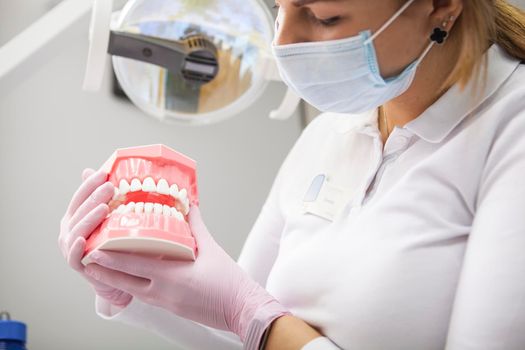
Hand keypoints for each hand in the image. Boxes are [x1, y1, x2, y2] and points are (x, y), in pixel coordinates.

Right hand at [59, 168, 132, 306]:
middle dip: (94, 197)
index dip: (90, 184)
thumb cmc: (116, 243)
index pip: (81, 195)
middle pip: (80, 210)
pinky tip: (82, 239)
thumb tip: (115, 174)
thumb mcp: (113, 219)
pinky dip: (76, 247)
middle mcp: (69, 229)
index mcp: (76, 216)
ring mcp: (70, 247)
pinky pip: (73, 255)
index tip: (104, 172)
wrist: (116, 276)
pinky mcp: (76, 264)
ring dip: (89, 218)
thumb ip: (110, 199)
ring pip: (77, 230)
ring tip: (104, 208)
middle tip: (110, 187)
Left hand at [83, 206, 289, 343]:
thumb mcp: (211, 249)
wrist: (241, 309)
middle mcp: (163, 292)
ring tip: (100, 268)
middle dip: (104, 271)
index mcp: (172, 276)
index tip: (94, 248)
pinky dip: (132, 285)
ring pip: (132, 290)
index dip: (111, 258)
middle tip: (87, 258)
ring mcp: (165, 302)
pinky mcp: (170, 307)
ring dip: (115, 280)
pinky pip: (144, 295)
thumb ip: (195, 225)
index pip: (133, 266)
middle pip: (124, 282)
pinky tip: (128, 278)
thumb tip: (188, 204)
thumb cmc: (229, 281)